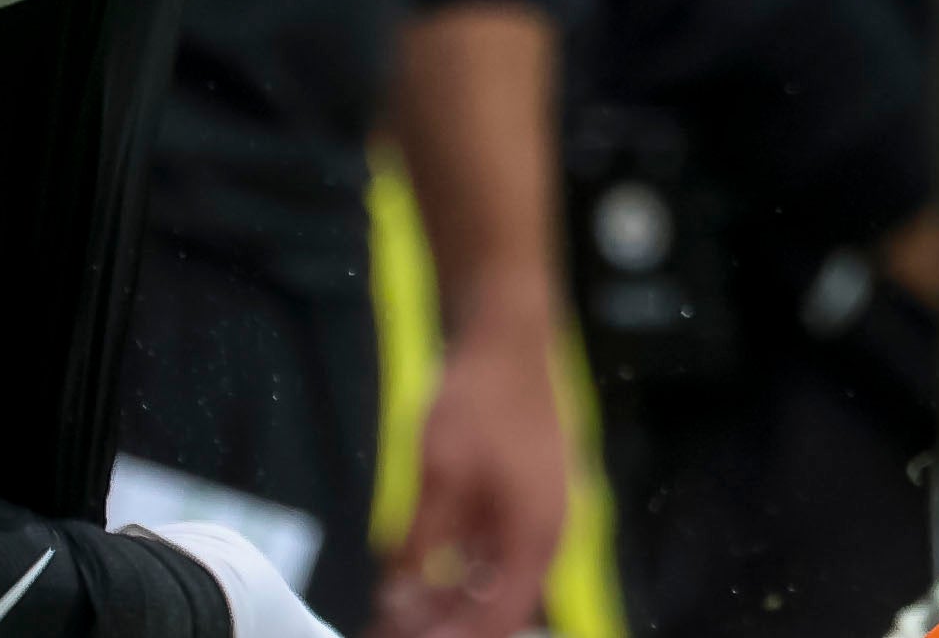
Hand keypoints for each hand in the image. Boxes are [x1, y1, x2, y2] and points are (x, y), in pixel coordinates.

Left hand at [380, 311, 564, 637]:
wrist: (507, 331)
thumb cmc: (483, 397)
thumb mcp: (441, 475)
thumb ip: (423, 542)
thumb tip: (401, 594)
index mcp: (537, 534)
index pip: (502, 618)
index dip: (456, 637)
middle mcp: (545, 530)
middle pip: (498, 601)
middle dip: (446, 619)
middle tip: (392, 623)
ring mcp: (535, 508)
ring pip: (492, 574)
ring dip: (447, 593)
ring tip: (396, 602)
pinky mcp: (521, 489)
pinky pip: (491, 543)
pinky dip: (456, 560)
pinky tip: (416, 562)